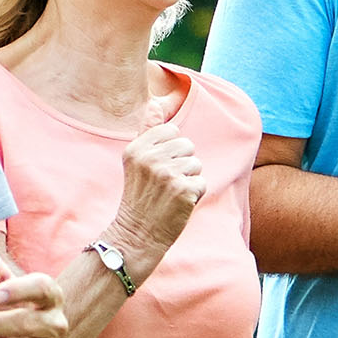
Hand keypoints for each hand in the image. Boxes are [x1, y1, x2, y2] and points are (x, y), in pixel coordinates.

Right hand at [110, 102, 204, 263]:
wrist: (136, 234)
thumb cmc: (140, 197)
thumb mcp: (136, 162)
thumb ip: (147, 132)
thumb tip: (156, 102)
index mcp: (136, 148)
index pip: (171, 130)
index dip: (170, 150)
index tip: (156, 169)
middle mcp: (150, 158)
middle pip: (187, 145)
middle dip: (181, 164)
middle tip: (164, 184)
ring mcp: (167, 174)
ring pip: (196, 164)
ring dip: (188, 180)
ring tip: (171, 194)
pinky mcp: (184, 190)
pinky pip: (202, 182)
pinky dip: (194, 195)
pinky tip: (178, 204)